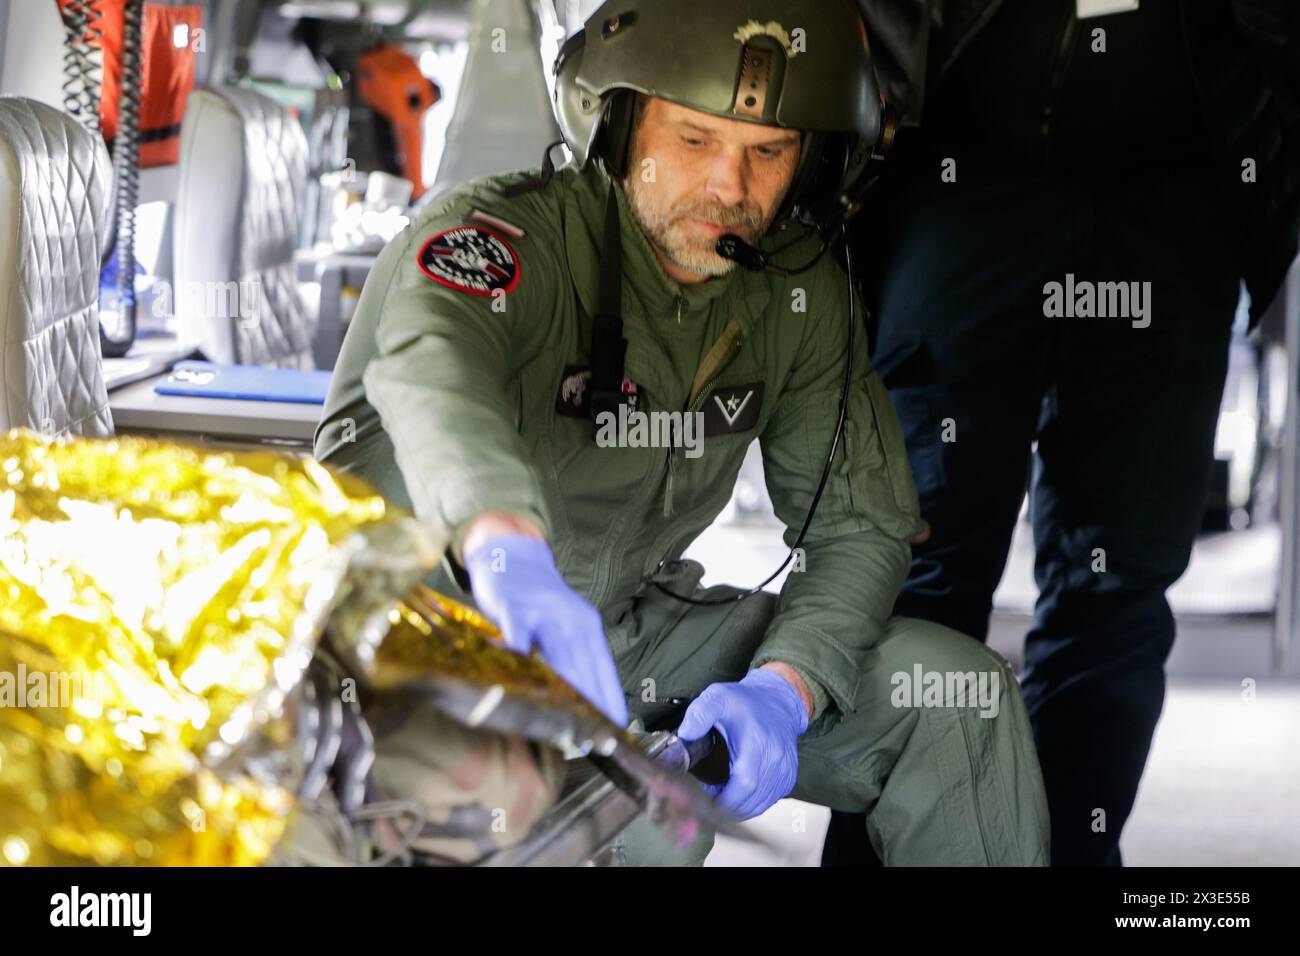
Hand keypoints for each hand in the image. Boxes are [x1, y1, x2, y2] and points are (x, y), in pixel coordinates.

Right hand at [464, 532, 627, 726]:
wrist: (512, 555)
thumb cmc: (536, 602)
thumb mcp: (561, 629)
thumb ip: (569, 662)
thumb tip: (579, 707)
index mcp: (587, 628)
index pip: (604, 671)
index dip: (611, 703)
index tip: (617, 734)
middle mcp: (572, 620)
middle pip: (586, 669)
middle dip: (592, 707)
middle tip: (595, 741)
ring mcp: (544, 612)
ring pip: (560, 655)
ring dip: (566, 691)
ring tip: (569, 725)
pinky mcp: (514, 606)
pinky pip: (519, 633)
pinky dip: (522, 654)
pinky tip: (523, 677)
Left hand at [675, 669, 808, 820]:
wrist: (777, 700)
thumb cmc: (747, 701)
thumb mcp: (718, 697)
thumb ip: (699, 714)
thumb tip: (684, 735)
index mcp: (758, 743)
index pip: (745, 785)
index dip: (724, 799)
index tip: (705, 797)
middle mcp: (775, 760)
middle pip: (750, 801)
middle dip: (725, 806)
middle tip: (707, 796)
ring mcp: (784, 772)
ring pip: (759, 805)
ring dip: (737, 807)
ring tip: (720, 793)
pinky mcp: (788, 779)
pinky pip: (767, 801)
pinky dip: (750, 803)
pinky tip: (737, 792)